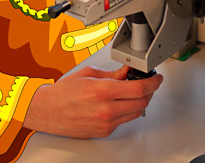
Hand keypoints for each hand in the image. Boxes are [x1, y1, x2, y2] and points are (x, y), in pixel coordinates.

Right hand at [23, 65, 162, 137]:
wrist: (48, 111)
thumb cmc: (63, 93)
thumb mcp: (88, 74)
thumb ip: (112, 74)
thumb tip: (127, 72)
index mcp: (103, 91)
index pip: (139, 88)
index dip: (153, 83)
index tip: (156, 79)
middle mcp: (107, 109)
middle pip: (142, 102)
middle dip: (149, 91)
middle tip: (147, 83)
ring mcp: (106, 122)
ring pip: (136, 112)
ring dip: (139, 102)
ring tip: (132, 92)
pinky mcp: (105, 131)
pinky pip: (124, 120)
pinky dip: (126, 110)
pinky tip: (119, 102)